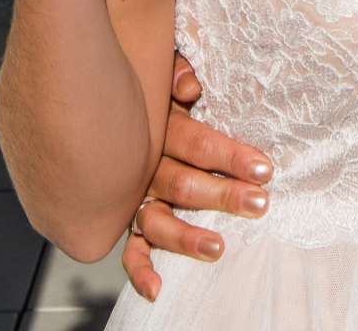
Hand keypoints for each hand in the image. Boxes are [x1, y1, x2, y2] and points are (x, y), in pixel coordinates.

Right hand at [122, 52, 272, 301]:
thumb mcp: (160, 69)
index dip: (230, 156)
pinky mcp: (124, 218)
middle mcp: (145, 164)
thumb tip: (191, 84)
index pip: (199, 143)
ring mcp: (134, 194)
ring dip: (187, 237)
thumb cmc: (146, 86)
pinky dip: (140, 271)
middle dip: (223, 196)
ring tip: (217, 247)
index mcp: (160, 127)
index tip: (263, 168)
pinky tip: (156, 288)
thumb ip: (177, 71)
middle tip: (257, 204)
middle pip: (184, 184)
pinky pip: (129, 249)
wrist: (95, 97)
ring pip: (158, 220)